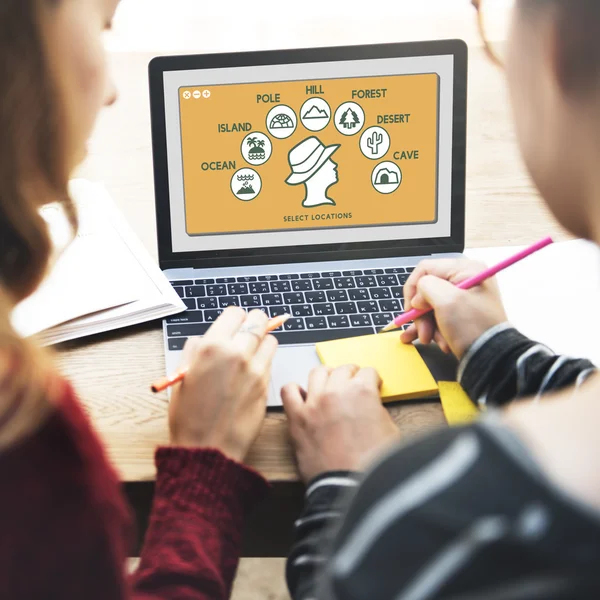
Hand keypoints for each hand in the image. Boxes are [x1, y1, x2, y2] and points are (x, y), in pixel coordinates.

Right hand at [169, 307, 277, 461]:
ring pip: (270, 339)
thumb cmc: (189, 416)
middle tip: (247, 331)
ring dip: (262, 341)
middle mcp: (237, 353)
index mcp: (212, 347)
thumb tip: (204, 339)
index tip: (232, 325)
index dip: (234, 318)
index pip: (235, 313)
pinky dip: (265, 360)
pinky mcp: (267, 384)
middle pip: (258, 320)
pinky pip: (271, 361)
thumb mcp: (182, 377)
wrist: (208, 449)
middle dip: (253, 323)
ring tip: (250, 352)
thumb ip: (194, 351)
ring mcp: (255, 369)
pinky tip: (252, 371)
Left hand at [282, 366, 398, 482]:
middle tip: (352, 384)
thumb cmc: (372, 465)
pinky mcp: (297, 418)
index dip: (371, 380)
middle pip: (343, 369)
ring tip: (329, 385)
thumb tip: (370, 406)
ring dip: (326, 376)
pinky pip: (288, 391)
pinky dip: (294, 390)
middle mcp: (336, 391)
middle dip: (351, 375)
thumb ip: (378, 410)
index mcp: (362, 392)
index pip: (367, 372)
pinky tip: (303, 397)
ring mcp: (314, 403)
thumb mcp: (390, 431)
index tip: (371, 385)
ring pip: (317, 373)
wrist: (350, 487)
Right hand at [400, 258, 507, 358]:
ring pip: (431, 306)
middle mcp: (466, 280)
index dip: (413, 289)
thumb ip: (426, 287)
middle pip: (427, 290)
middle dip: (421, 313)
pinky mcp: (462, 314)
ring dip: (426, 324)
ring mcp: (464, 298)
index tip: (411, 309)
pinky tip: (430, 340)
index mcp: (466, 269)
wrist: (492, 358)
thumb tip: (418, 297)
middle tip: (423, 331)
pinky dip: (433, 329)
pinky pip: (439, 316)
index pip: (425, 269)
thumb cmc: (473, 327)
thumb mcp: (446, 301)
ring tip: (430, 340)